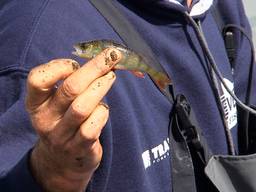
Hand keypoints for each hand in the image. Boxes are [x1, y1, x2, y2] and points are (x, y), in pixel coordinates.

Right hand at [26, 48, 121, 191]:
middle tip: (112, 57)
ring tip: (111, 77)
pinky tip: (103, 108)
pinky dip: (102, 111)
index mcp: (36, 104)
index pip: (37, 79)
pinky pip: (94, 125)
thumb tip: (101, 60)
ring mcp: (62, 136)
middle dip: (94, 68)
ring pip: (83, 107)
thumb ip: (71, 83)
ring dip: (101, 87)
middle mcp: (46, 120)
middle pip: (70, 89)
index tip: (75, 64)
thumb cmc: (64, 121)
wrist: (62, 160)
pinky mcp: (80, 147)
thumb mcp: (58, 103)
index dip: (59, 66)